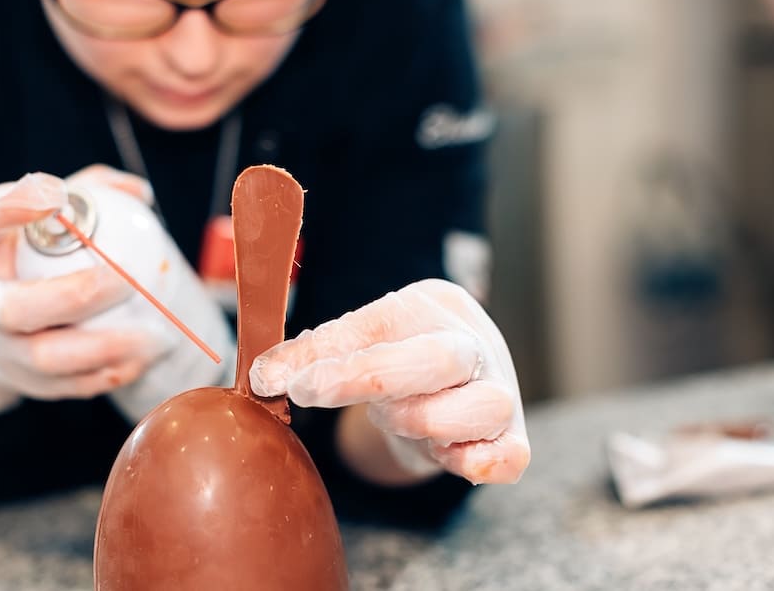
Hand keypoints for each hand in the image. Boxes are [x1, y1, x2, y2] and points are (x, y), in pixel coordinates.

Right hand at [0, 167, 191, 415]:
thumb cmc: (28, 258)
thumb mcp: (41, 218)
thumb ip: (89, 192)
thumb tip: (138, 193)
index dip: (9, 208)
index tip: (54, 193)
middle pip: (15, 309)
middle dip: (78, 295)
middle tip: (128, 280)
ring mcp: (2, 349)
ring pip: (47, 358)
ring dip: (105, 347)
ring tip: (154, 335)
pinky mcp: (28, 383)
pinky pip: (72, 386)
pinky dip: (111, 373)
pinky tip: (144, 357)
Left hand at [250, 279, 529, 484]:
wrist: (452, 374)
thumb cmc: (398, 353)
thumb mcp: (356, 341)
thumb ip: (314, 354)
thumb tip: (262, 377)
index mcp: (433, 308)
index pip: (385, 328)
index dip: (338, 360)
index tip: (289, 383)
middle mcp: (476, 346)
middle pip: (441, 358)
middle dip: (372, 379)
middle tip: (314, 393)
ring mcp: (501, 393)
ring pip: (481, 408)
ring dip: (424, 421)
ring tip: (395, 417)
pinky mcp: (511, 440)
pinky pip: (510, 457)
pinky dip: (480, 464)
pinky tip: (448, 458)